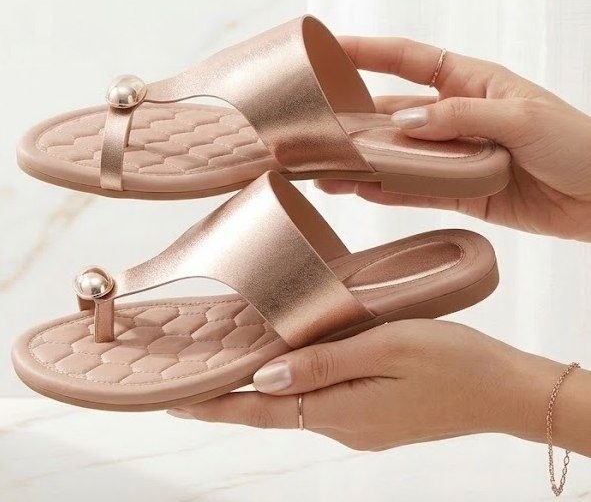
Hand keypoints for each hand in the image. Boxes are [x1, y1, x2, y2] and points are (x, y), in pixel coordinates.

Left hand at [167, 320, 590, 453]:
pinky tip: (291, 368)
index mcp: (341, 410)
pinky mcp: (376, 415)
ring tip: (232, 369)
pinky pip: (322, 400)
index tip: (177, 404)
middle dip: (232, 399)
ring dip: (263, 391)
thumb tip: (266, 374)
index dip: (217, 406)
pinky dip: (296, 386)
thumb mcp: (386, 349)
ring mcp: (361, 423)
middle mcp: (344, 424)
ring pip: (298, 404)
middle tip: (194, 384)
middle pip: (274, 409)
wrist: (503, 390)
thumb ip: (324, 364)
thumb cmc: (452, 360)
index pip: (262, 409)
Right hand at [317, 37, 590, 241]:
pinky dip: (389, 192)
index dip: (368, 52)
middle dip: (354, 123)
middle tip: (315, 132)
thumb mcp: (524, 118)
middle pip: (393, 116)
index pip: (409, 61)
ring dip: (363, 164)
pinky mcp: (460, 190)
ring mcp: (453, 156)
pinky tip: (360, 191)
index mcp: (471, 83)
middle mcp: (454, 116)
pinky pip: (416, 190)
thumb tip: (407, 123)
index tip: (329, 49)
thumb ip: (462, 117)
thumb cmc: (577, 144)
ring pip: (399, 158)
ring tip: (325, 172)